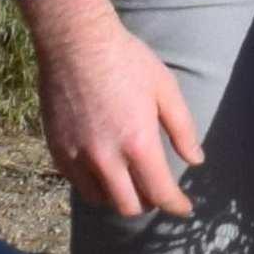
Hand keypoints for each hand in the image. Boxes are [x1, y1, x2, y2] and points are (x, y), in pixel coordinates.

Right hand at [15, 0, 203, 218]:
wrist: (77, 44)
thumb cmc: (128, 61)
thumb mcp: (165, 89)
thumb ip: (182, 129)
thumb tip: (196, 161)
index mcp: (138, 143)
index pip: (159, 192)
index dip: (175, 205)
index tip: (184, 209)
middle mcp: (105, 159)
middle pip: (129, 206)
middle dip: (148, 203)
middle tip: (158, 191)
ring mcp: (77, 158)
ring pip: (101, 200)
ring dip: (120, 196)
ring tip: (132, 180)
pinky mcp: (57, 153)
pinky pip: (78, 185)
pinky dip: (95, 185)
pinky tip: (106, 168)